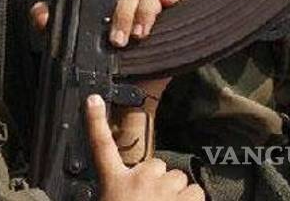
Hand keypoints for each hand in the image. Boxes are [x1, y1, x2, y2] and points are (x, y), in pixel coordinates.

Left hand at [29, 0, 189, 46]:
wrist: (119, 92)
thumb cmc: (96, 61)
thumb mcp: (66, 42)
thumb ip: (51, 24)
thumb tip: (39, 12)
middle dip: (129, 7)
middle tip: (120, 34)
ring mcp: (152, 7)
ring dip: (147, 12)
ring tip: (138, 37)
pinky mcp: (172, 19)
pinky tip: (170, 6)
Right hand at [87, 95, 203, 200]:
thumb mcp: (108, 200)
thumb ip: (117, 193)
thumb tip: (126, 190)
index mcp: (113, 182)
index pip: (101, 145)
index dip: (95, 121)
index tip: (92, 98)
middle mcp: (138, 179)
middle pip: (158, 166)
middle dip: (159, 183)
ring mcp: (163, 189)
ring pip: (180, 180)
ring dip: (178, 194)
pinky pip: (197, 194)